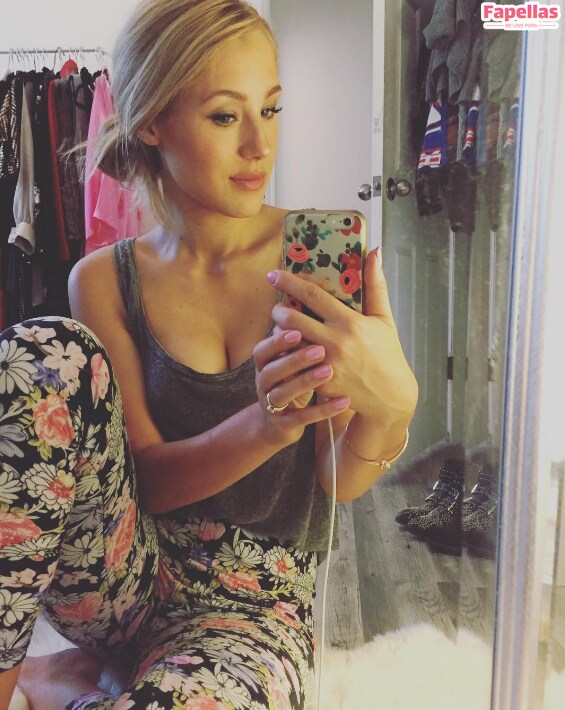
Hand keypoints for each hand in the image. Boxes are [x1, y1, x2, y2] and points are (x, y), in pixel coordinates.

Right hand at [253, 328, 350, 445]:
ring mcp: (271, 405)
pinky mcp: (283, 425)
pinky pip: (301, 418)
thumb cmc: (293, 380)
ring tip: (329, 371)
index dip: (277, 340)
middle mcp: (264, 383)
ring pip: (282, 394)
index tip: (298, 330)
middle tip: (320, 350)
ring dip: (305, 382)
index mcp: (265, 363)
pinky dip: (322, 410)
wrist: (280, 422)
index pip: (264, 349)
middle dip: (293, 359)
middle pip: (271, 370)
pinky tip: (344, 401)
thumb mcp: (291, 359)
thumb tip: (319, 303)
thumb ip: (300, 337)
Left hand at [266, 247, 417, 426]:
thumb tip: (374, 252)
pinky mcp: (320, 383)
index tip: (273, 275)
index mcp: (350, 322)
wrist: (389, 396)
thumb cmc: (387, 353)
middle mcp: (336, 342)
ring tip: (282, 329)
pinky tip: (287, 352)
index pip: (313, 295)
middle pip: (293, 319)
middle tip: (276, 308)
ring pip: (289, 343)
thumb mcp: (383, 318)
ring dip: (280, 334)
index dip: (289, 282)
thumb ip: (376, 285)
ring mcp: (326, 364)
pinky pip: (296, 366)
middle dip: (278, 311)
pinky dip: (289, 356)